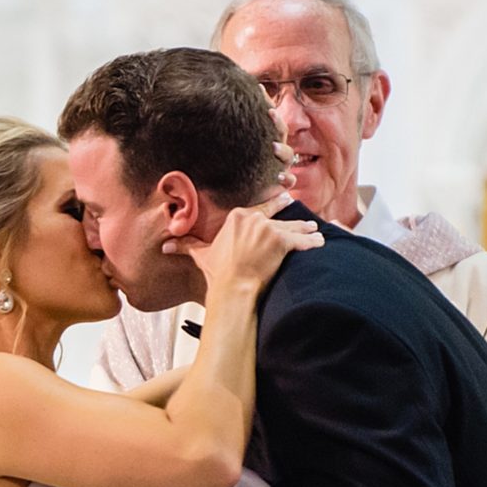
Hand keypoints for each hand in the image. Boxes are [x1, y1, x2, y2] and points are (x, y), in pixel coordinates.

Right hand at [165, 191, 321, 291]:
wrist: (233, 285)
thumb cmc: (218, 272)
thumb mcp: (202, 255)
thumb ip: (187, 246)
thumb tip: (165, 246)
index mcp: (236, 217)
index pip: (257, 210)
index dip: (270, 207)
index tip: (279, 202)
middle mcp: (253, 218)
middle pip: (276, 216)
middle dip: (288, 212)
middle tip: (296, 205)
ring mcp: (269, 228)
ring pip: (292, 226)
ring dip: (305, 228)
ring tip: (314, 228)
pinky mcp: (282, 241)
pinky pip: (302, 240)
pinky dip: (312, 242)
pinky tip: (320, 242)